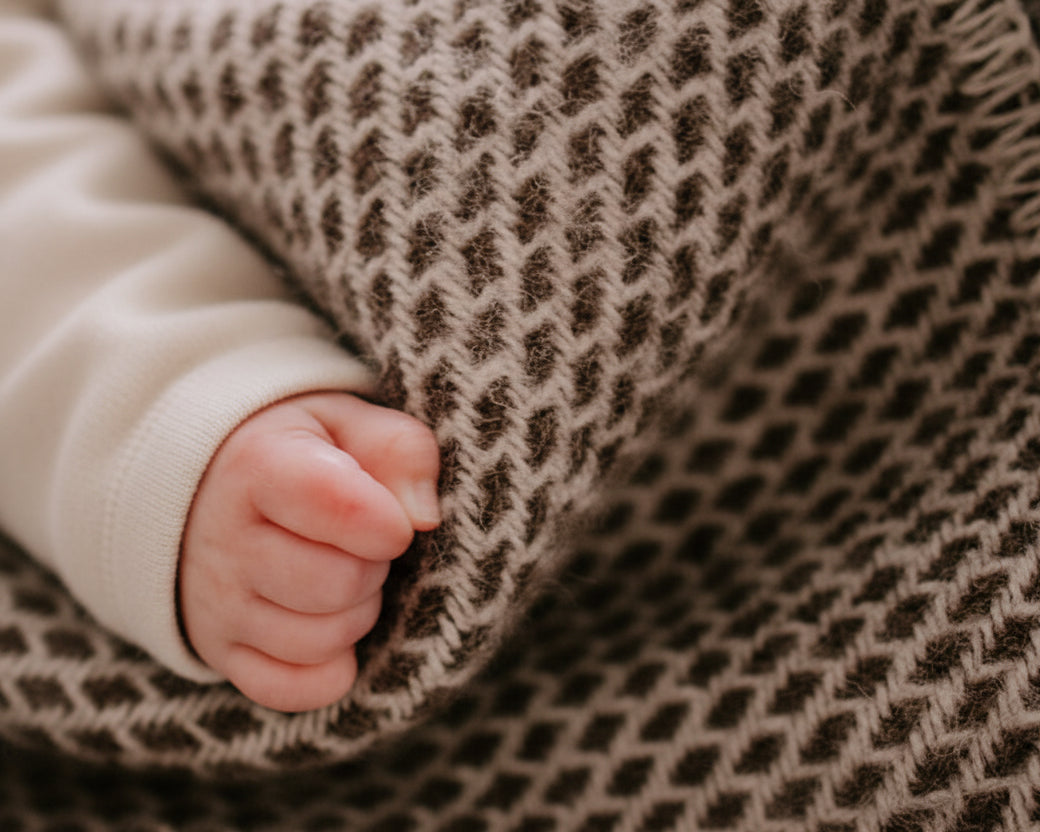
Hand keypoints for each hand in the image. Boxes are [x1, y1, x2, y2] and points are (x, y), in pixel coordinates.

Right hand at [179, 392, 440, 711]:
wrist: (208, 484)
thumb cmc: (300, 452)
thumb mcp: (349, 422)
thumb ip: (400, 449)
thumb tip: (424, 518)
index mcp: (256, 466)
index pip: (341, 507)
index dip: (388, 522)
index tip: (390, 517)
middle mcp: (224, 541)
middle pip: (339, 584)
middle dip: (374, 567)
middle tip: (362, 545)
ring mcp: (216, 605)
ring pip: (321, 642)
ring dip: (357, 614)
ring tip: (341, 574)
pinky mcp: (219, 653)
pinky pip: (294, 690)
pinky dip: (330, 668)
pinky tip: (328, 624)